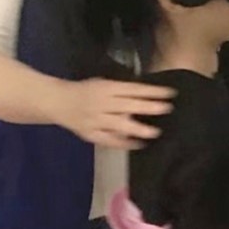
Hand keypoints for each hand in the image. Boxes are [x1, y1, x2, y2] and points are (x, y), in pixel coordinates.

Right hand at [57, 79, 175, 148]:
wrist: (58, 102)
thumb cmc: (87, 90)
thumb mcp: (104, 83)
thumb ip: (122, 90)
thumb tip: (148, 95)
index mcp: (106, 88)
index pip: (133, 89)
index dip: (152, 92)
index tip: (170, 93)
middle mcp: (101, 104)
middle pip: (127, 106)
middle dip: (148, 108)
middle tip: (167, 109)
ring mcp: (95, 121)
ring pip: (118, 125)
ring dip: (138, 129)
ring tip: (155, 132)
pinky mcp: (90, 134)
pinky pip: (108, 140)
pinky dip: (123, 143)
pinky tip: (138, 144)